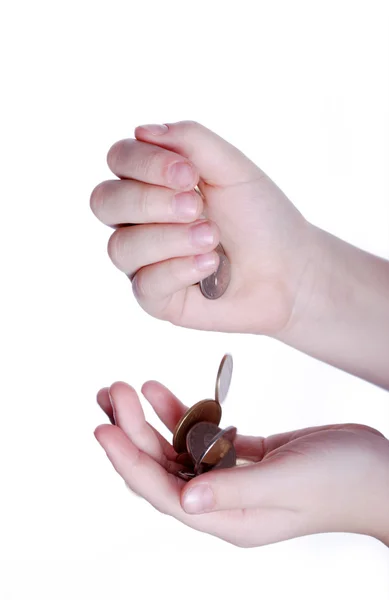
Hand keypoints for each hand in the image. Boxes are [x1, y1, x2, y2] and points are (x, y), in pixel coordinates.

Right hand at [90, 120, 314, 334]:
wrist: (290, 270)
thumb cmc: (261, 218)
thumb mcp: (233, 169)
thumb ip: (192, 142)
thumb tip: (142, 130)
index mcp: (153, 182)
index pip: (119, 159)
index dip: (145, 163)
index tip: (190, 174)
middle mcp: (140, 220)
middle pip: (103, 201)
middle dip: (149, 201)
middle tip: (197, 206)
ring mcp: (145, 260)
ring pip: (120, 246)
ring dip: (169, 238)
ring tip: (211, 237)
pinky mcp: (156, 297)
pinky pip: (145, 284)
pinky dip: (179, 269)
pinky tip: (210, 265)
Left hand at [95, 381, 388, 547]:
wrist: (379, 471)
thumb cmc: (343, 481)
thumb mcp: (289, 482)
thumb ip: (234, 489)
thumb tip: (183, 499)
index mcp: (229, 518)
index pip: (163, 492)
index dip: (128, 461)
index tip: (103, 428)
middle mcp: (223, 501)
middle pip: (161, 469)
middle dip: (132, 432)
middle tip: (111, 392)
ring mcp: (233, 477)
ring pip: (175, 450)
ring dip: (148, 421)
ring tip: (124, 388)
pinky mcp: (244, 455)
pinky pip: (201, 435)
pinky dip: (181, 413)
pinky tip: (161, 391)